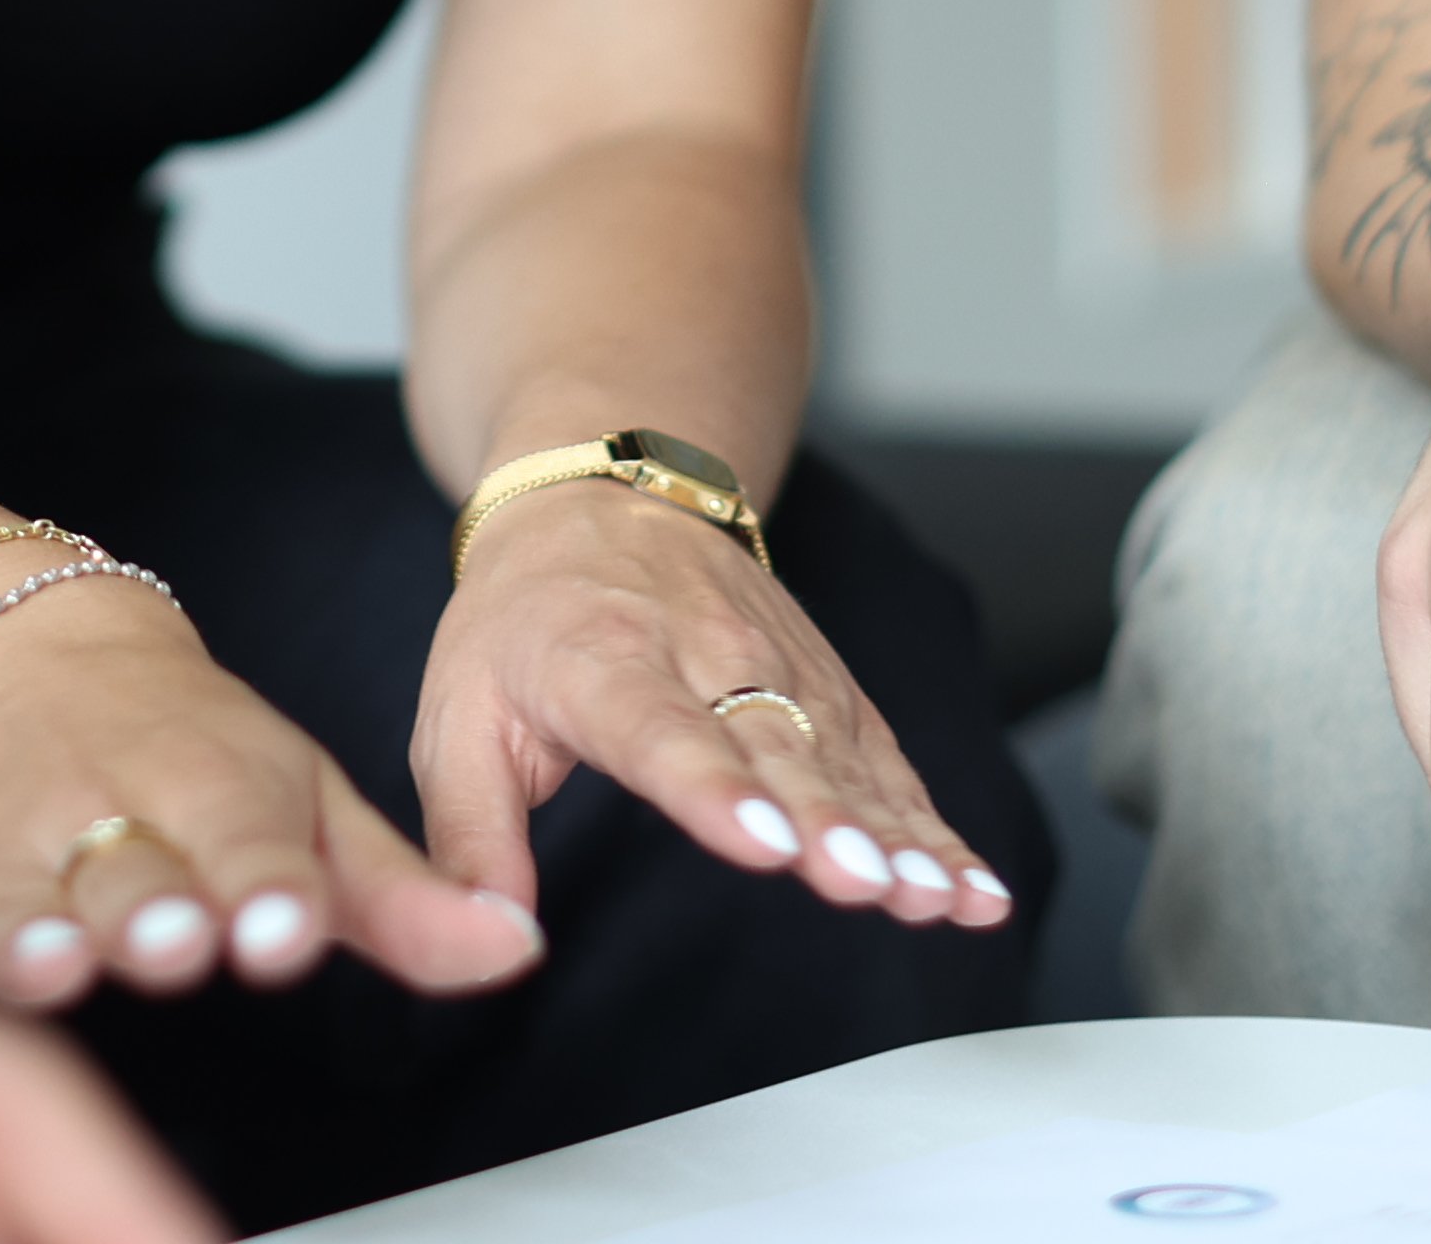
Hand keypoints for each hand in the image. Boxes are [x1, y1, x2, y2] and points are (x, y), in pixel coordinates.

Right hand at [0, 562, 534, 1015]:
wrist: (9, 652)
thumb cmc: (184, 752)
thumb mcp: (301, 799)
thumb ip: (404, 894)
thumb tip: (518, 948)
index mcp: (202, 784)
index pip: (244, 836)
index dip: (264, 884)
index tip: (286, 926)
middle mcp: (94, 815)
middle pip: (124, 875)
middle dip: (149, 909)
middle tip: (175, 936)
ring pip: (8, 905)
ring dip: (28, 937)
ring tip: (51, 960)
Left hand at [414, 475, 1012, 938]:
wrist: (602, 494)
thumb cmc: (522, 623)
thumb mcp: (458, 716)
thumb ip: (471, 834)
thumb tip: (492, 937)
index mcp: (600, 663)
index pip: (659, 730)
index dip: (713, 787)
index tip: (762, 840)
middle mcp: (702, 656)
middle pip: (773, 747)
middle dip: (826, 823)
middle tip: (867, 888)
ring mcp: (778, 665)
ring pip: (843, 756)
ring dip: (896, 834)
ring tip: (941, 901)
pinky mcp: (827, 685)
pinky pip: (885, 762)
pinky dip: (931, 824)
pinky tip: (972, 886)